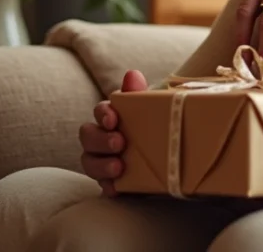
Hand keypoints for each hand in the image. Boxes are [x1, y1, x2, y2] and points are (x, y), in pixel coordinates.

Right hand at [78, 69, 146, 196]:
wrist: (175, 162)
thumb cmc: (158, 131)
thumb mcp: (154, 112)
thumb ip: (139, 96)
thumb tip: (132, 74)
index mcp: (114, 118)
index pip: (100, 111)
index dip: (103, 114)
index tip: (113, 119)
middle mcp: (102, 138)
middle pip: (88, 135)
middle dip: (100, 139)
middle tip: (118, 143)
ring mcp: (104, 160)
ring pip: (89, 161)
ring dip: (101, 164)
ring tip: (118, 167)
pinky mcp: (112, 181)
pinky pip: (102, 185)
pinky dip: (107, 186)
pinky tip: (116, 188)